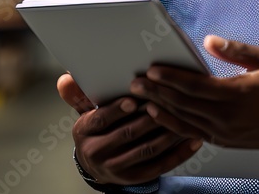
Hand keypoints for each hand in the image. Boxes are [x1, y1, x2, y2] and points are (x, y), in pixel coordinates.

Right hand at [56, 74, 202, 185]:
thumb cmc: (97, 129)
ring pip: (147, 149)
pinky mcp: (134, 178)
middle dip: (150, 117)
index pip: (100, 119)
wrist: (96, 164)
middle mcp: (97, 152)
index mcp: (84, 131)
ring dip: (168, 133)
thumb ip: (79, 95)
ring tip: (186, 117)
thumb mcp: (85, 112)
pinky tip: (193, 140)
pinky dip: (179, 153)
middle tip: (170, 101)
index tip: (133, 99)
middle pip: (128, 133)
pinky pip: (160, 166)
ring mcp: (116, 168)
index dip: (116, 109)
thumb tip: (65, 79)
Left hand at [128, 35, 258, 150]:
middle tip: (136, 81)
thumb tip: (208, 40)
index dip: (172, 78)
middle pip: (183, 103)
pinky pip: (188, 131)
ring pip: (182, 118)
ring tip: (139, 95)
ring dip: (158, 106)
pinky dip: (169, 122)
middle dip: (157, 91)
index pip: (195, 86)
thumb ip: (237, 49)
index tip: (153, 69)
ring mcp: (221, 131)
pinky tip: (156, 113)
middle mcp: (226, 116)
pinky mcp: (219, 140)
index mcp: (236, 94)